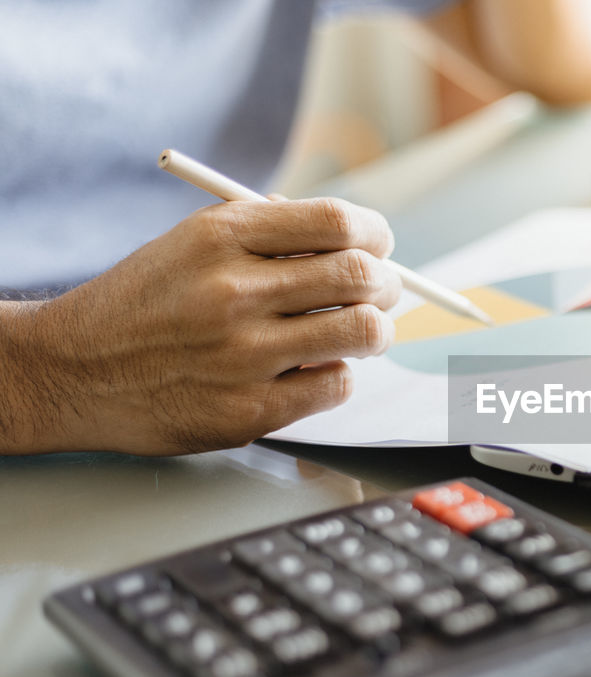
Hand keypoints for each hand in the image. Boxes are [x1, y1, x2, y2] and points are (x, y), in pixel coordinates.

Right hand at [1, 198, 401, 454]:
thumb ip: (272, 238)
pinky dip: (339, 374)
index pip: (337, 222)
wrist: (72, 370)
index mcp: (222, 236)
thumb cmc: (147, 303)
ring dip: (375, 330)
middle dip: (388, 284)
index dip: (375, 234)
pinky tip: (314, 368)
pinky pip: (335, 385)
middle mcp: (233, 292)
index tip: (380, 246)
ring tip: (361, 330)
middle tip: (383, 292)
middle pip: (361, 277)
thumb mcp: (194, 244)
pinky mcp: (247, 411)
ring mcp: (242, 356)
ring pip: (363, 332)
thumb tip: (360, 242)